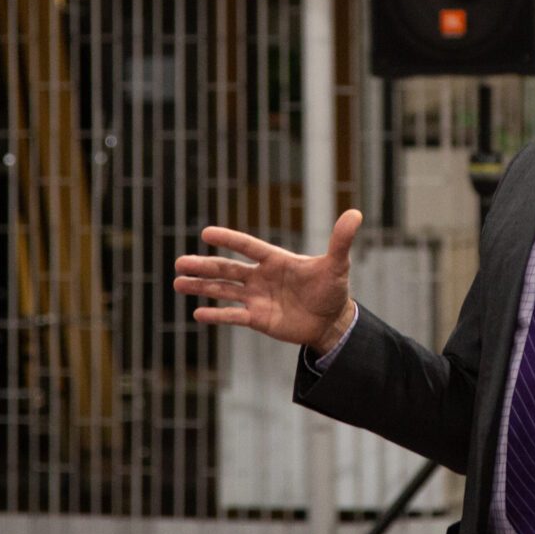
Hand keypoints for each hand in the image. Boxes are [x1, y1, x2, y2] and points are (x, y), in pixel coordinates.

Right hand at [173, 210, 362, 353]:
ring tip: (178, 283)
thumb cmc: (333, 289)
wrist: (331, 321)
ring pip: (224, 291)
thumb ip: (341, 241)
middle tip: (179, 262)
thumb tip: (356, 213)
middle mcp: (261, 277)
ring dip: (201, 287)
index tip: (206, 233)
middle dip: (204, 266)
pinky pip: (233, 316)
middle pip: (228, 269)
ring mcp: (257, 298)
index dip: (229, 240)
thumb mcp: (337, 265)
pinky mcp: (258, 319)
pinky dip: (217, 315)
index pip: (248, 247)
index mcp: (276, 260)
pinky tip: (197, 313)